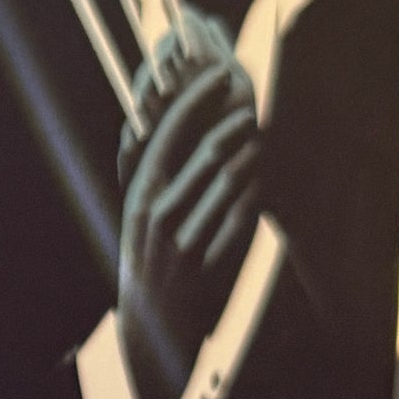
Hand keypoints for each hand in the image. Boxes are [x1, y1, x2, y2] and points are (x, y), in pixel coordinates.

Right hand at [116, 16, 262, 398]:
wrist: (150, 322)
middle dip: (234, 123)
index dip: (196, 102)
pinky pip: (241, 215)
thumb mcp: (136, 213)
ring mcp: (184, 237)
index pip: (168, 134)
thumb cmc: (145, 258)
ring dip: (253, 154)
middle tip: (252, 104)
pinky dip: (255, 192)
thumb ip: (146, 172)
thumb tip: (152, 124)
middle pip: (206, 153)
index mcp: (136, 195)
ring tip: (261, 136)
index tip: (218, 76)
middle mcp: (157, 213)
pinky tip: (261, 178)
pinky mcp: (209, 259)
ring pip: (229, 181)